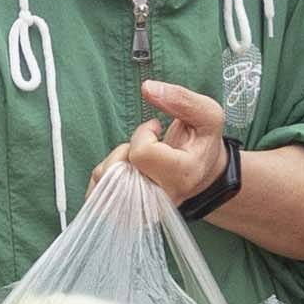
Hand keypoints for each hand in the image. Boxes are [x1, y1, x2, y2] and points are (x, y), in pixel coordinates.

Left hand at [108, 78, 229, 210]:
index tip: (155, 128)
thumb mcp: (206, 114)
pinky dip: (103, 177)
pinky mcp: (128, 215)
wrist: (202, 174)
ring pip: (103, 181)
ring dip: (114, 162)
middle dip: (125, 150)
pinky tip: (123, 170)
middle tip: (145, 147)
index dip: (144, 133)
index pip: (142, 153)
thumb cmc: (202, 143)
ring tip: (137, 159)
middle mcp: (162, 199)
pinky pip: (97, 195)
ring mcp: (144, 211)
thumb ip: (180, 98)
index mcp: (182, 175)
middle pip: (117, 170)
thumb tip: (147, 87)